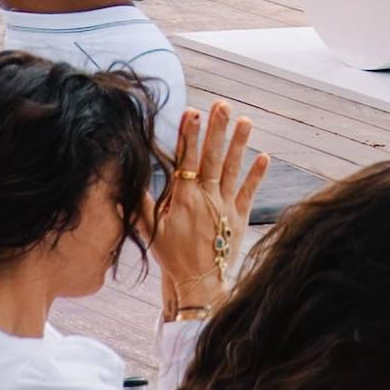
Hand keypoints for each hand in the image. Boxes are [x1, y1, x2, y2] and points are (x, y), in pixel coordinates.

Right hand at [152, 105, 262, 327]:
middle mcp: (206, 198)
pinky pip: (249, 192)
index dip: (189, 134)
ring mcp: (225, 207)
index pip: (186, 159)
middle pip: (212, 157)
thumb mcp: (150, 230)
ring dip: (239, 143)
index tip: (193, 111)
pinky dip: (257, 175)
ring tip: (245, 120)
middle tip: (222, 104)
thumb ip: (140, 203)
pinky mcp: (239, 218)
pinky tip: (264, 156)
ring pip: (233, 169)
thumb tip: (124, 181)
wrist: (198, 285)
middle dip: (216, 129)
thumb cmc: (171, 257)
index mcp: (184, 198)